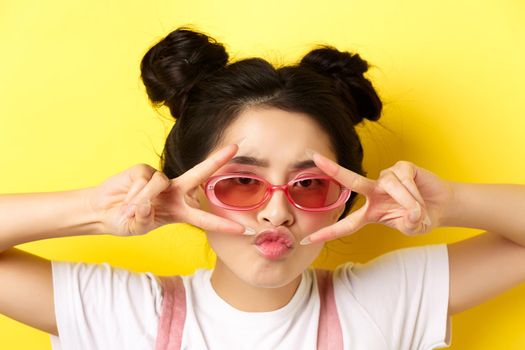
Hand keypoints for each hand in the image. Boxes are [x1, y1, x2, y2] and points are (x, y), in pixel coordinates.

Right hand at [88, 144, 246, 235]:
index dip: (222, 224)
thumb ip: (145, 218)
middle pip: (199, 175)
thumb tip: (148, 202)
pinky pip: (144, 180)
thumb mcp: (137, 227)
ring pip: (160, 184)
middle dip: (217, 161)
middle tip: (235, 148)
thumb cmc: (125, 221)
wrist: (102, 211)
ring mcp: (160, 180)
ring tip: (129, 210)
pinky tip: (126, 198)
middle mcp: (174, 193)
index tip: (243, 229)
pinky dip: (134, 193)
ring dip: (143, 200)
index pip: (204, 219)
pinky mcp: (143, 170)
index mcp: (179, 212)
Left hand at [301, 154, 452, 244]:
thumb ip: (408, 224)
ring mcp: (387, 178)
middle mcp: (374, 192)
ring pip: (391, 186)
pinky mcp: (402, 167)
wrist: (440, 206)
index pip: (346, 225)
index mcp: (370, 213)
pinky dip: (414, 191)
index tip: (307, 240)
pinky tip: (420, 194)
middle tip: (315, 158)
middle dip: (333, 169)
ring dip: (408, 201)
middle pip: (352, 181)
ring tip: (418, 209)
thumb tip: (409, 213)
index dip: (328, 232)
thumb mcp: (412, 228)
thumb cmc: (420, 218)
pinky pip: (404, 179)